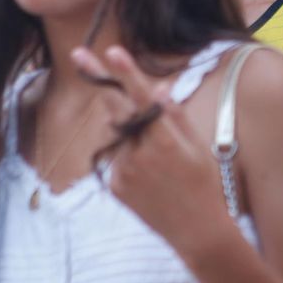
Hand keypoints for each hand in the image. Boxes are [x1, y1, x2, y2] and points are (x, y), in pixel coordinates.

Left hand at [71, 44, 235, 255]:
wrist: (195, 231)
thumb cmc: (204, 184)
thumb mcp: (198, 146)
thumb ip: (175, 116)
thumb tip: (159, 89)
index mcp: (165, 140)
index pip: (142, 99)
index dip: (127, 73)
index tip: (113, 51)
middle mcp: (140, 153)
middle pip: (115, 108)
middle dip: (97, 78)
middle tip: (77, 52)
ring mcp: (123, 170)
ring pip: (118, 134)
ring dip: (128, 129)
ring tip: (158, 159)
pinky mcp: (114, 184)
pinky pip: (116, 157)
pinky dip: (127, 154)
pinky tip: (149, 176)